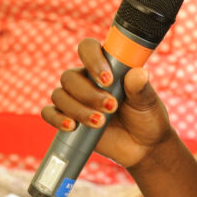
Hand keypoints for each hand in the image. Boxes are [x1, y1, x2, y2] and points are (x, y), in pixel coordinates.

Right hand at [41, 38, 173, 168]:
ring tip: (100, 123)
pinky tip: (72, 127)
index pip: (88, 49)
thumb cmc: (147, 117)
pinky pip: (49, 113)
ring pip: (59, 95)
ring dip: (78, 109)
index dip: (92, 59)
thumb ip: (140, 87)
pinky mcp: (68, 119)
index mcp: (105, 66)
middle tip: (111, 107)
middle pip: (70, 76)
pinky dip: (56, 119)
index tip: (107, 79)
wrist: (144, 147)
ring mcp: (75, 99)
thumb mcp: (147, 101)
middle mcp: (86, 79)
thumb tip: (139, 73)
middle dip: (88, 94)